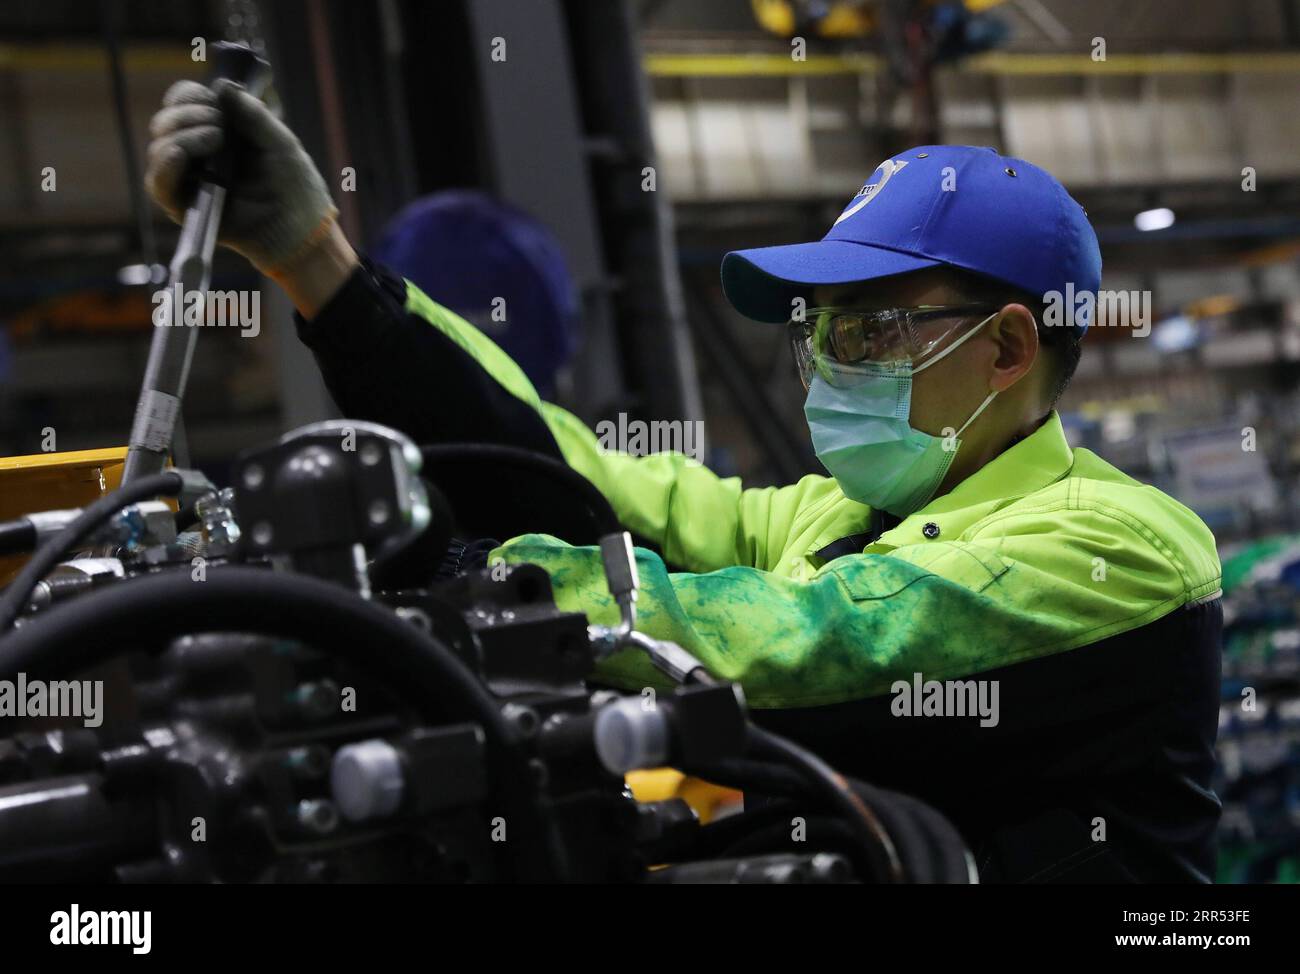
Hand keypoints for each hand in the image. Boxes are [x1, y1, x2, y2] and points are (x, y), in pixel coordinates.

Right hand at [145, 78, 336, 274]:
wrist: (300, 226)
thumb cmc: (293, 183)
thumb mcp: (279, 141)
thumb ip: (253, 114)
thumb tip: (223, 85)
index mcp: (215, 130)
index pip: (181, 103)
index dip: (188, 96)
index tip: (212, 100)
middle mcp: (196, 153)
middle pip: (165, 122)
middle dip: (187, 115)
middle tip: (219, 125)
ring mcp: (189, 180)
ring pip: (159, 148)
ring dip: (182, 135)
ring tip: (216, 139)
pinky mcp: (185, 207)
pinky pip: (158, 184)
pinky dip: (165, 164)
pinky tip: (180, 154)